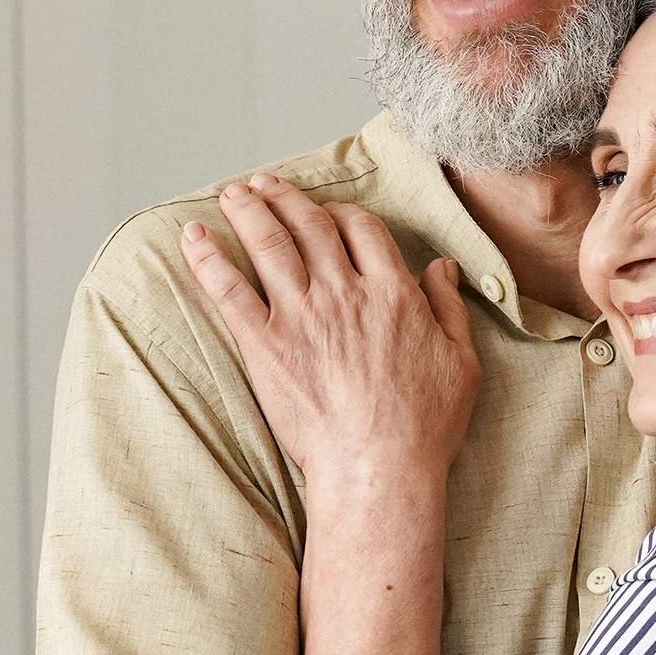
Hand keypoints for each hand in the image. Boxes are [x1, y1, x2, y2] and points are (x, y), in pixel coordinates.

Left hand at [179, 174, 478, 486]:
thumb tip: (442, 266)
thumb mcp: (462, 361)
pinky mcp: (266, 346)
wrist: (379, 469)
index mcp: (393, 293)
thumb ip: (449, 306)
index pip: (363, 229)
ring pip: (270, 245)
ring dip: (248, 211)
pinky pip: (230, 291)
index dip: (343, 213)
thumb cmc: (425, 426)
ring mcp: (302, 318)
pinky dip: (208, 259)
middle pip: (310, 226)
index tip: (329, 212)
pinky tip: (193, 237)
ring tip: (233, 194)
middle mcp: (345, 294)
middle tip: (266, 185)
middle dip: (286, 198)